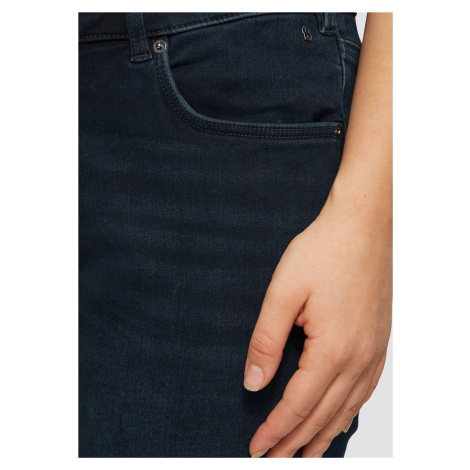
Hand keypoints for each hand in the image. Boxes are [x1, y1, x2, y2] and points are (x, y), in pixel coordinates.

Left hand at [243, 201, 391, 457]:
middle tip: (276, 461)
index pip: (298, 404)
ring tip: (307, 456)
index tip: (257, 449)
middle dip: (296, 442)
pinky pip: (365, 390)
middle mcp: (358, 358)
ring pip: (347, 409)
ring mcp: (373, 351)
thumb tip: (254, 382)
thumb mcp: (283, 293)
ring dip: (324, 435)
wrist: (364, 225)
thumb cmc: (324, 252)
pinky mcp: (379, 341)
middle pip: (323, 415)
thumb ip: (265, 341)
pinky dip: (349, 413)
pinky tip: (341, 419)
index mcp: (332, 349)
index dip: (275, 429)